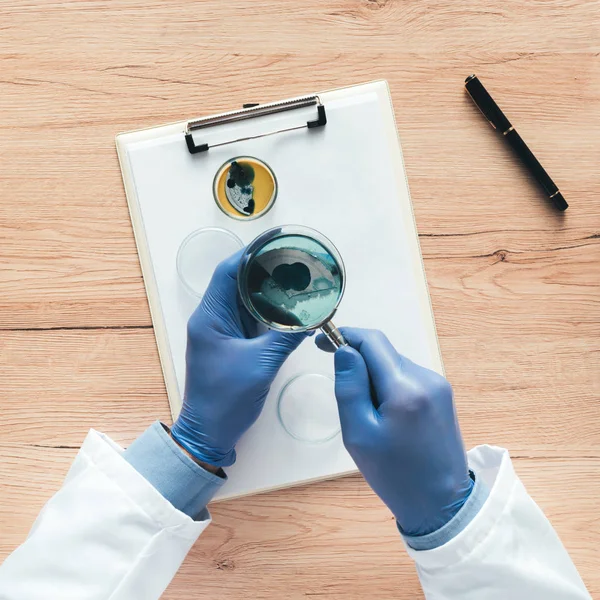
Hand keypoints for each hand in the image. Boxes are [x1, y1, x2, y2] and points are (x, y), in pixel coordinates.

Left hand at [171, 250, 307, 466]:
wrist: (208, 433)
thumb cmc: (226, 399)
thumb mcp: (261, 365)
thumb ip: (287, 336)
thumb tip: (314, 317)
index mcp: (210, 317)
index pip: (229, 272)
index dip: (252, 252)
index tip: (276, 239)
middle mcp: (212, 318)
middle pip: (237, 281)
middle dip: (264, 266)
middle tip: (293, 256)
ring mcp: (220, 331)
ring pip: (244, 298)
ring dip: (266, 287)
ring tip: (294, 274)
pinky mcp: (230, 343)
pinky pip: (249, 317)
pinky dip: (267, 309)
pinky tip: (287, 305)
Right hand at [316, 328, 472, 535]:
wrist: (441, 503)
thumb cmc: (394, 474)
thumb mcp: (359, 433)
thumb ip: (349, 386)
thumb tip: (345, 349)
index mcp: (405, 387)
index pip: (372, 341)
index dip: (345, 336)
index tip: (322, 343)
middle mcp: (427, 378)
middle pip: (383, 353)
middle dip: (360, 366)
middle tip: (348, 401)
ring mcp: (438, 385)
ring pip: (394, 365)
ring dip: (375, 379)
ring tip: (371, 417)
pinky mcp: (442, 395)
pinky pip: (406, 378)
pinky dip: (390, 388)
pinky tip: (388, 418)